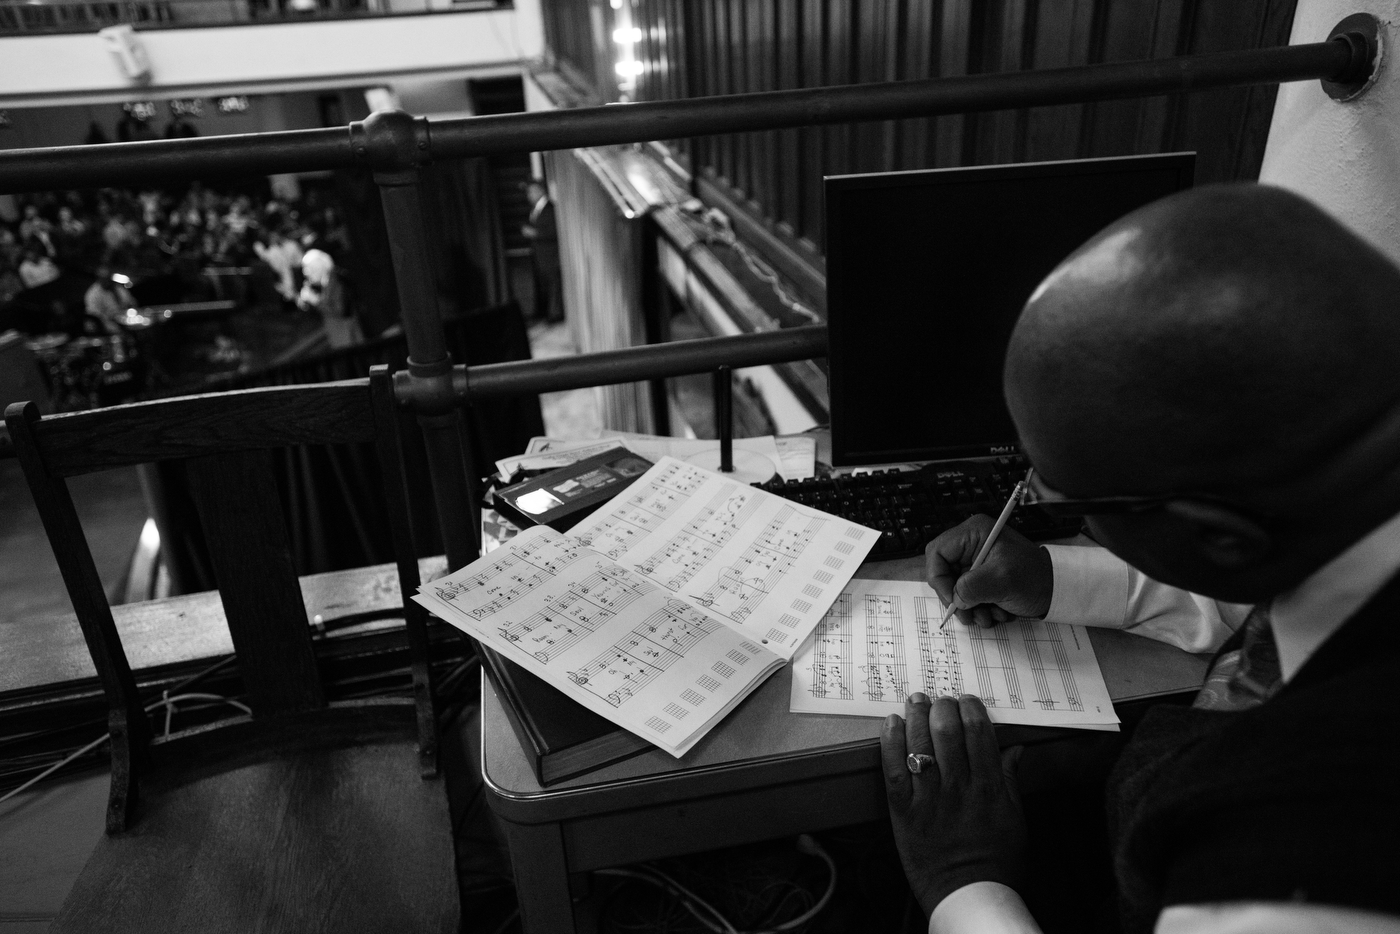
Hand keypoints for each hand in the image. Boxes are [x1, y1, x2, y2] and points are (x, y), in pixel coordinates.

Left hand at [882, 694, 1027, 917]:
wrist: (969, 895)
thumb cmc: (998, 861)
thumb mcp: (1016, 819)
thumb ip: (1012, 780)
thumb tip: (1015, 748)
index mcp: (990, 787)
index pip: (979, 732)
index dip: (970, 708)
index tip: (966, 700)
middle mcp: (959, 787)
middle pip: (948, 731)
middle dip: (943, 706)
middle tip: (940, 699)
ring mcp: (930, 798)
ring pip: (920, 743)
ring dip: (917, 714)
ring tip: (916, 701)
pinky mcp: (903, 811)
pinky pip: (893, 768)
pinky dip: (891, 741)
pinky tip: (892, 723)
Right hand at [926, 516, 1052, 627]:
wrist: (1056, 590)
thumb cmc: (1036, 578)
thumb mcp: (1003, 580)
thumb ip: (972, 587)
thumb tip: (955, 598)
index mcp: (974, 533)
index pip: (937, 552)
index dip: (939, 578)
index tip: (952, 599)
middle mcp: (972, 544)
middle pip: (944, 573)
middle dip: (958, 599)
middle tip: (970, 616)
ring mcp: (976, 562)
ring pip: (955, 589)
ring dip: (971, 608)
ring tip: (990, 615)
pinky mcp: (981, 577)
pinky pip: (968, 596)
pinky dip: (979, 608)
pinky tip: (997, 611)